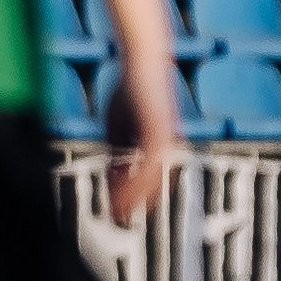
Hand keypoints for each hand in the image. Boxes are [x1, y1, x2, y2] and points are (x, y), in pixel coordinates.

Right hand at [103, 49, 182, 224]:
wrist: (144, 60)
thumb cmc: (131, 89)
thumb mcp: (118, 124)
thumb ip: (117, 148)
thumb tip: (113, 174)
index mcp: (159, 145)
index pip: (150, 179)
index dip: (135, 196)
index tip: (120, 211)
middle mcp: (167, 146)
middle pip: (155, 184)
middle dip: (137, 203)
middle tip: (120, 220)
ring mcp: (166, 140)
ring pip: (154, 178)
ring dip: (135, 197)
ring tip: (120, 212)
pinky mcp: (160, 132)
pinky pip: (149, 163)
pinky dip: (136, 177)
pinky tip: (122, 187)